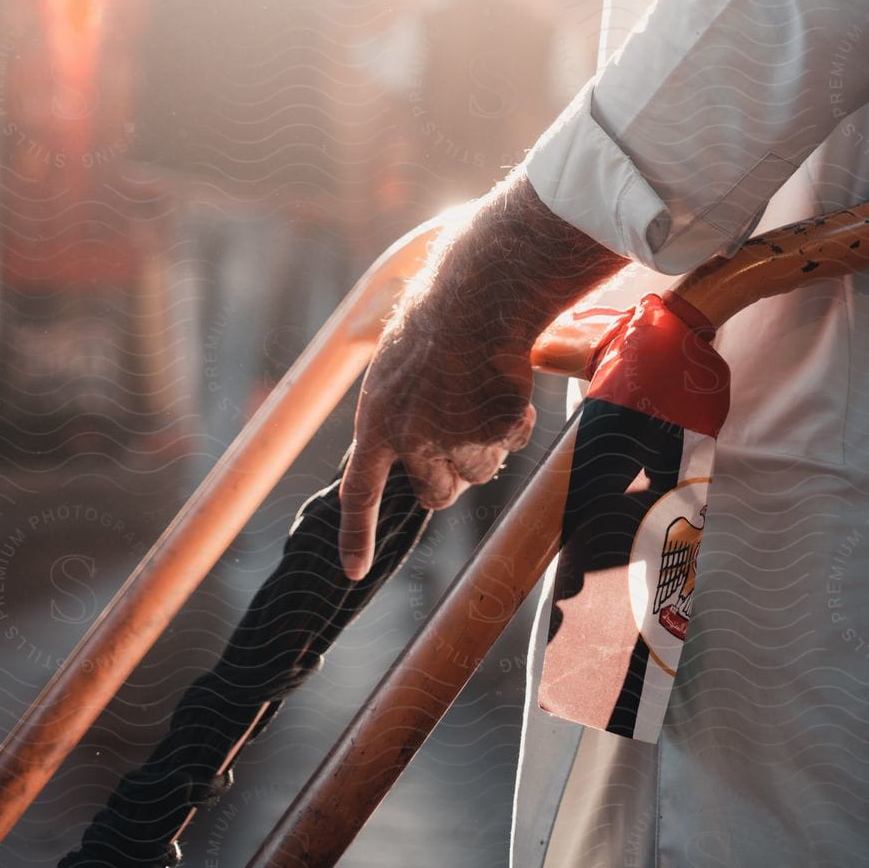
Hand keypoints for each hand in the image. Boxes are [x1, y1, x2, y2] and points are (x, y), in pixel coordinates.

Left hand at [337, 255, 536, 579]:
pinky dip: (516, 418)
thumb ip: (398, 412)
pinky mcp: (498, 431)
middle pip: (437, 493)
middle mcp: (413, 442)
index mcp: (376, 423)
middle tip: (461, 432)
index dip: (356, 535)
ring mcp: (458, 441)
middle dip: (451, 475)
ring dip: (488, 441)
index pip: (358, 493)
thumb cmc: (434, 319)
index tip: (352, 572)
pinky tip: (506, 381)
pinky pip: (514, 441)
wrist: (475, 296)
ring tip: (483, 388)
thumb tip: (408, 449)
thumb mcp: (395, 367)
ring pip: (481, 470)